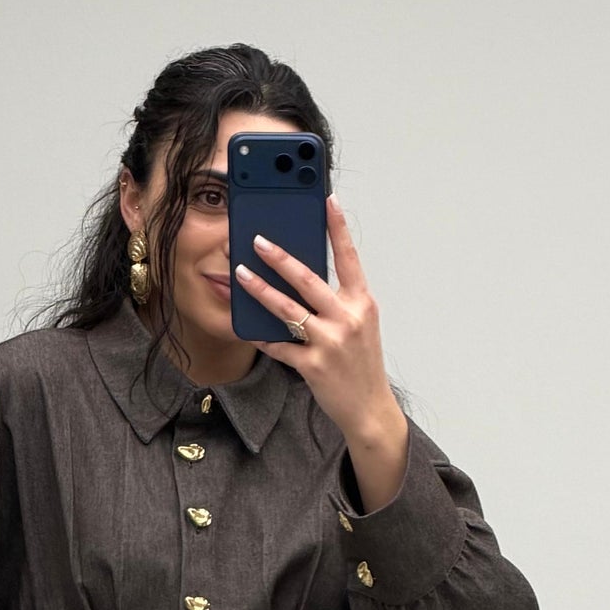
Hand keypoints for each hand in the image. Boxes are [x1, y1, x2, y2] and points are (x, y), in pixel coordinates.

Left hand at [233, 194, 409, 511]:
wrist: (370, 409)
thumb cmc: (362, 365)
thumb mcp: (360, 326)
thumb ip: (338, 302)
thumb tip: (304, 277)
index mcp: (362, 303)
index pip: (349, 258)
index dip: (338, 227)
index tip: (327, 200)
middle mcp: (347, 319)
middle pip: (308, 279)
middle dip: (280, 257)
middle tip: (257, 240)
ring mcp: (330, 343)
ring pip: (287, 310)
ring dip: (260, 290)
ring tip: (240, 275)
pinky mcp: (313, 366)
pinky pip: (280, 346)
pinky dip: (262, 337)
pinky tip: (247, 327)